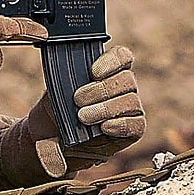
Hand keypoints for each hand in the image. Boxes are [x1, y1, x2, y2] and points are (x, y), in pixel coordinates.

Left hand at [27, 45, 146, 175]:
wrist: (57, 137)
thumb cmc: (60, 108)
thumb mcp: (57, 90)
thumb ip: (64, 78)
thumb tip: (64, 75)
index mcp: (109, 69)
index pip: (122, 57)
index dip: (112, 61)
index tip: (93, 72)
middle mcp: (124, 87)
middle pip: (126, 80)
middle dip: (100, 90)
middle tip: (77, 100)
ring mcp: (131, 108)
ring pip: (131, 101)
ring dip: (105, 109)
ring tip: (83, 117)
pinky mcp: (134, 129)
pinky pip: (136, 124)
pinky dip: (119, 125)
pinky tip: (104, 128)